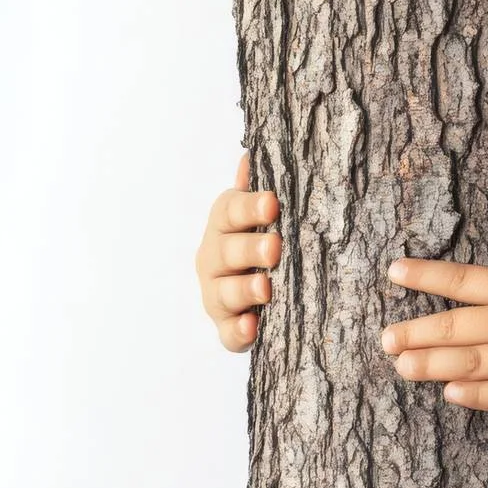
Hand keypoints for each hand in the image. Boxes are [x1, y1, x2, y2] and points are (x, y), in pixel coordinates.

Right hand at [196, 152, 282, 351]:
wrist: (255, 289)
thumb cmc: (261, 237)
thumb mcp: (261, 211)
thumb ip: (257, 187)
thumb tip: (251, 154)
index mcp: (223, 224)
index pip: (230, 211)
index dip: (249, 207)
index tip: (273, 203)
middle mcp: (213, 258)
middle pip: (226, 251)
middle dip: (250, 249)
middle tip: (275, 247)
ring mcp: (216, 295)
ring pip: (223, 293)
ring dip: (244, 290)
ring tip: (266, 288)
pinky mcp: (227, 328)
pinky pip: (228, 333)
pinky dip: (238, 332)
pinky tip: (253, 327)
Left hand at [380, 201, 487, 412]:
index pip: (466, 279)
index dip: (427, 276)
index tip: (395, 273)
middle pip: (459, 327)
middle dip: (418, 332)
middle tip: (384, 339)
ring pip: (474, 363)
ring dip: (434, 365)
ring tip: (402, 367)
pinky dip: (478, 397)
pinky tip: (450, 397)